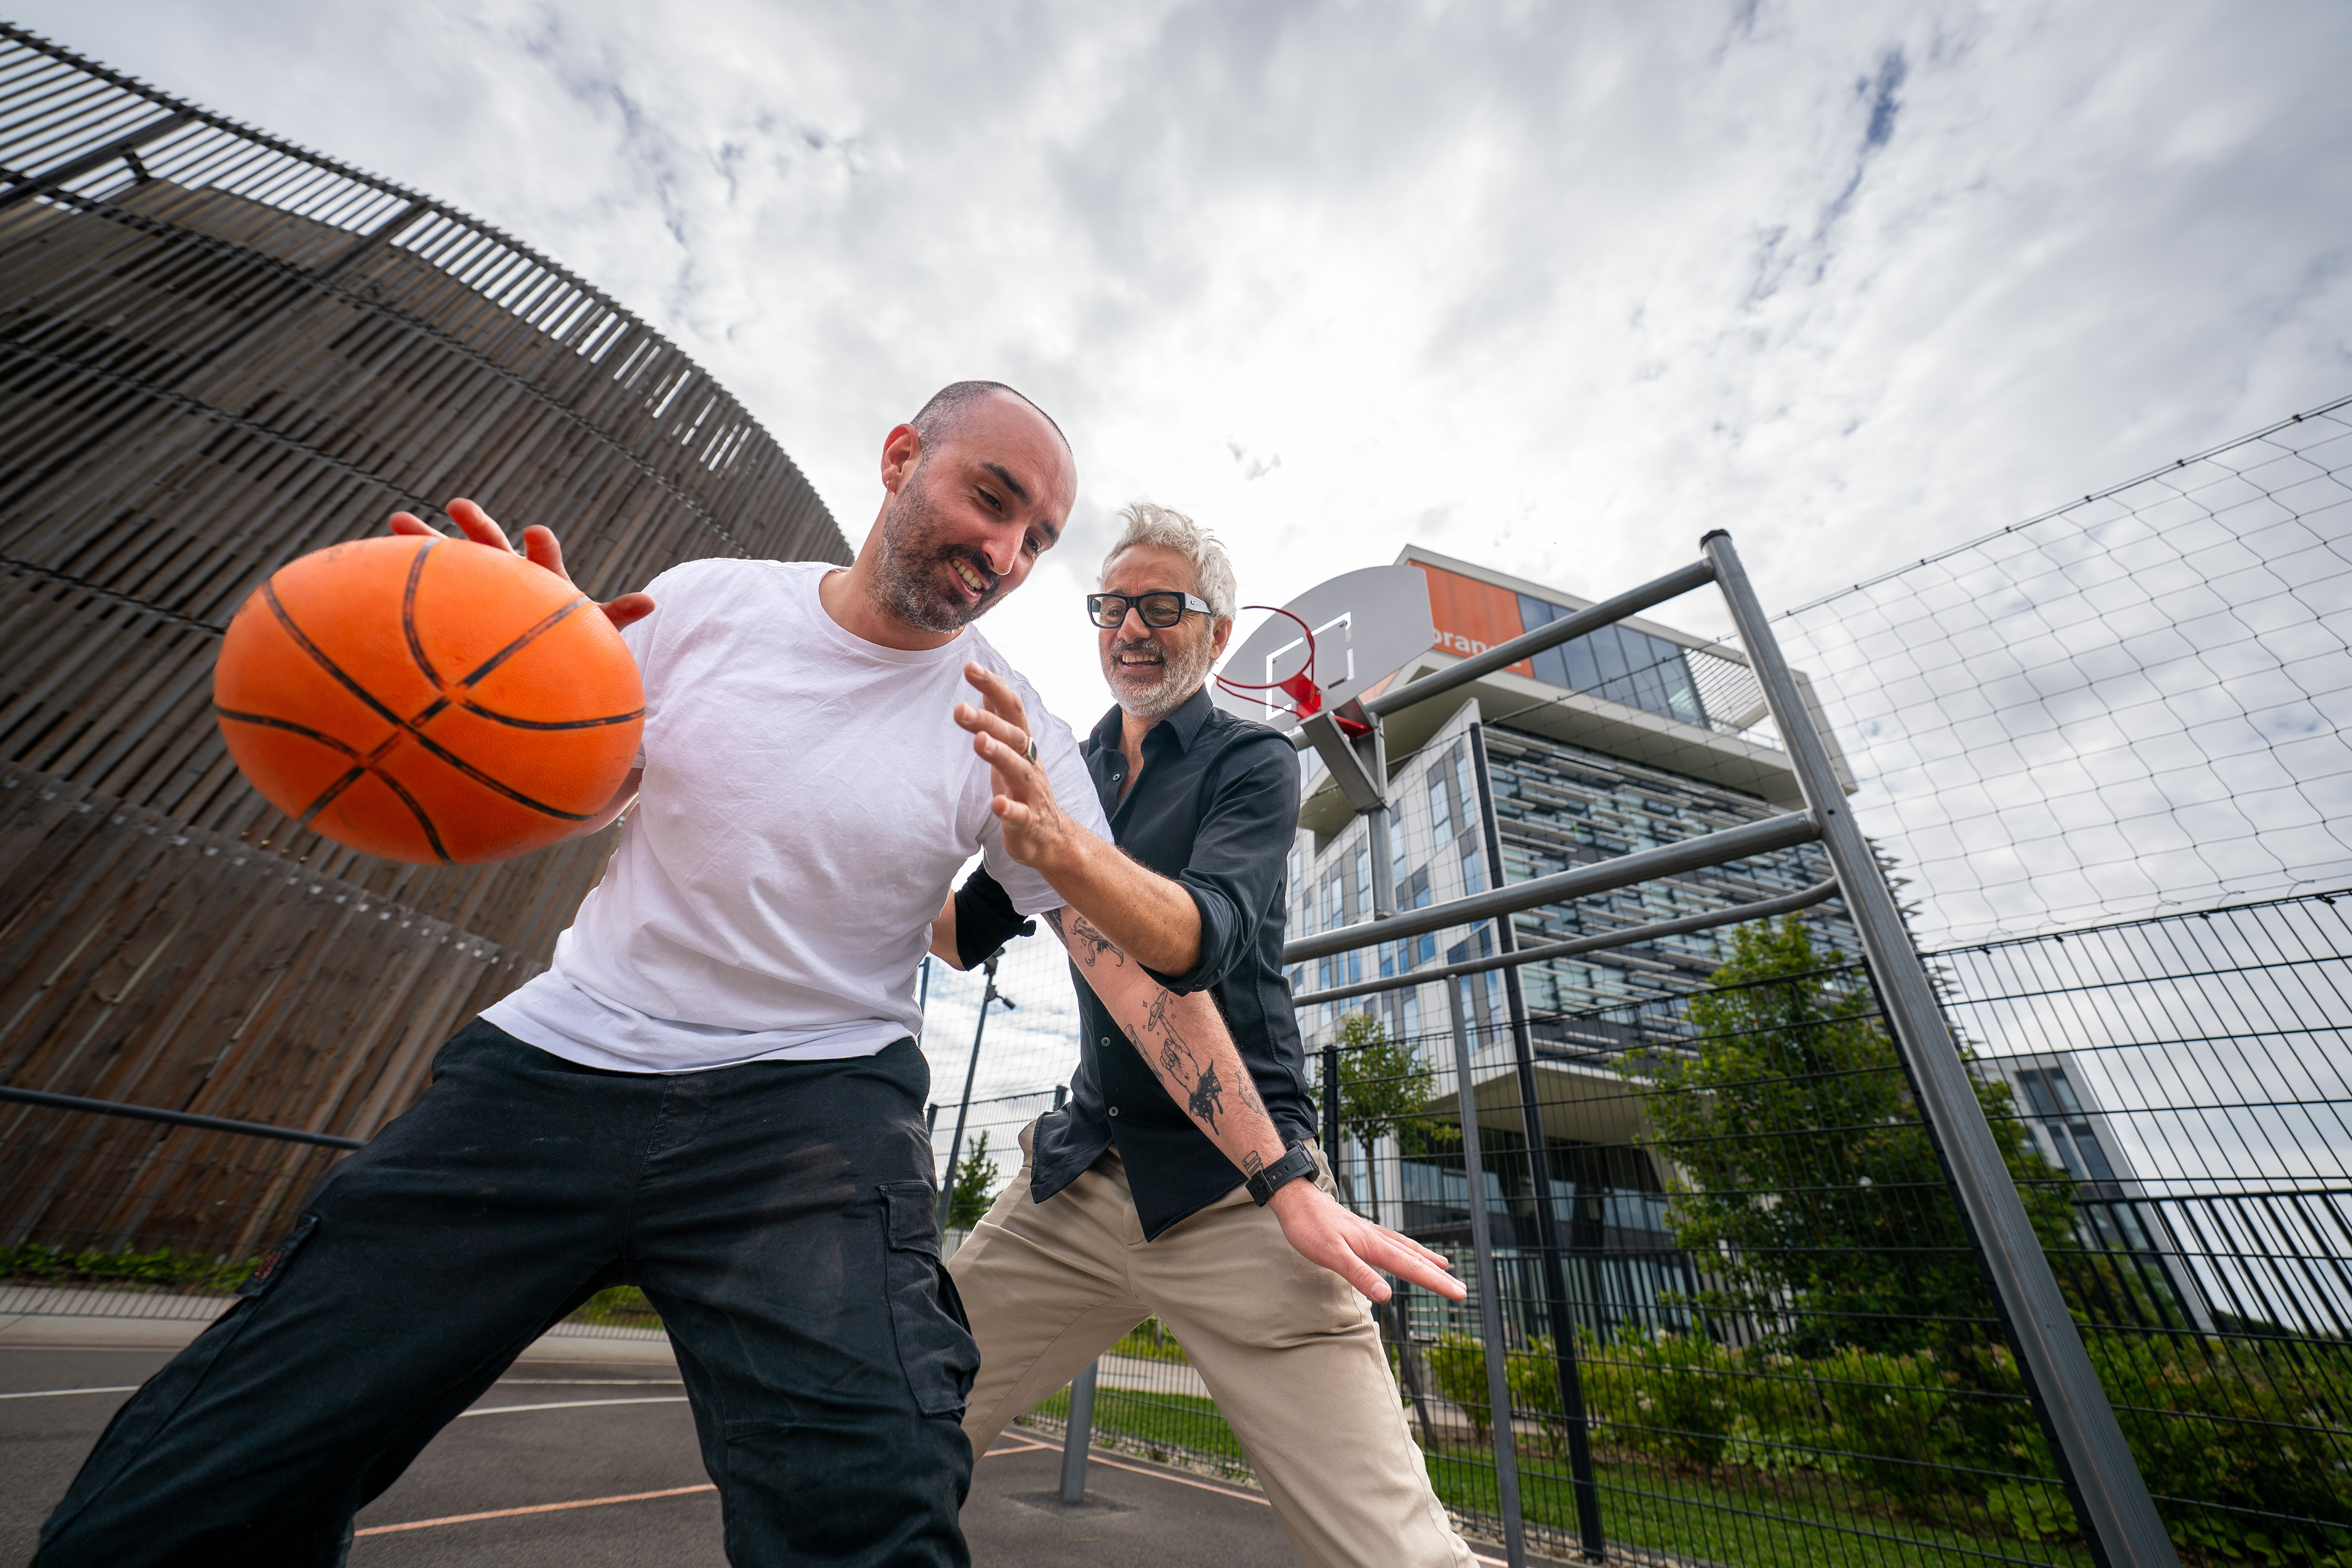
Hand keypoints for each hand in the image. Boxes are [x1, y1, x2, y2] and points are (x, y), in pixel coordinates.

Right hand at [389, 498, 653, 630]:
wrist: (543, 659)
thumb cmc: (571, 642)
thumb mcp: (594, 631)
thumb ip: (616, 614)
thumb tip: (653, 602)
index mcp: (546, 581)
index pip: (545, 558)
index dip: (541, 546)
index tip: (534, 532)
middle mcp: (511, 578)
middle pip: (493, 547)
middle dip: (476, 527)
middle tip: (457, 506)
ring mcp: (482, 589)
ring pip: (454, 563)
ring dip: (427, 544)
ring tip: (398, 523)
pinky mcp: (460, 606)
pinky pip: (429, 593)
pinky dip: (404, 577)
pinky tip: (370, 566)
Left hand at [955, 662, 1079, 872]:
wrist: (1053, 840)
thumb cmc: (1024, 790)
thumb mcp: (1012, 751)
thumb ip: (999, 719)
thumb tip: (985, 685)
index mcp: (1023, 745)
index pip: (1011, 709)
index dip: (993, 687)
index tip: (969, 666)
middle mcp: (1030, 764)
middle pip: (1013, 736)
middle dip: (988, 720)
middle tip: (959, 708)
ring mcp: (1031, 793)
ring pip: (1018, 769)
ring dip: (999, 755)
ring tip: (978, 742)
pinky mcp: (1029, 823)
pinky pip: (1020, 815)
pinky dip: (1009, 809)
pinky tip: (996, 804)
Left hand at [1267, 1179, 1465, 1303]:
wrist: (1295, 1199)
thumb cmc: (1309, 1227)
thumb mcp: (1331, 1255)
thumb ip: (1359, 1275)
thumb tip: (1387, 1295)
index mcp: (1374, 1246)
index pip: (1412, 1268)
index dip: (1436, 1283)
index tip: (1459, 1294)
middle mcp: (1377, 1238)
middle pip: (1415, 1259)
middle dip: (1438, 1276)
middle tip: (1462, 1291)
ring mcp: (1370, 1233)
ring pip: (1406, 1248)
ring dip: (1426, 1260)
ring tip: (1444, 1267)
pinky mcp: (1361, 1230)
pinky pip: (1393, 1240)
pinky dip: (1408, 1247)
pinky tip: (1406, 1249)